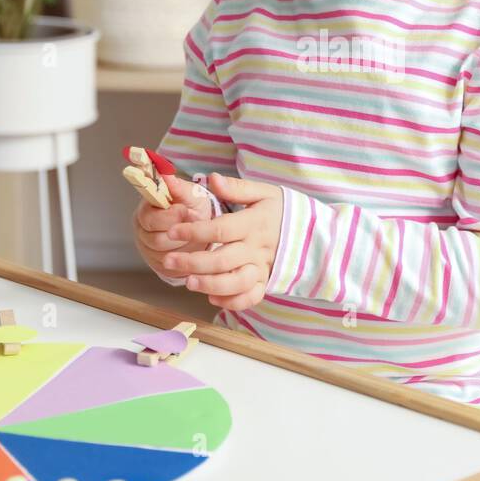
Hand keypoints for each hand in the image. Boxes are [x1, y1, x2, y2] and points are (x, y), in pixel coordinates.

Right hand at [133, 174, 216, 280]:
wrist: (203, 227)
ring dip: (185, 245)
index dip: (169, 216)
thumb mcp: (190, 194)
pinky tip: (194, 249)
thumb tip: (165, 172)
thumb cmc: (193, 207)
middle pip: (155, 239)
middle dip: (179, 231)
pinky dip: (186, 259)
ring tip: (196, 235)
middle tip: (193, 223)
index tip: (185, 210)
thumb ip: (178, 186)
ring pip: (164, 255)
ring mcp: (148, 250)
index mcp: (145, 211)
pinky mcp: (158, 265)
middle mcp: (142, 231)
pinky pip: (171, 268)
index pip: (148, 218)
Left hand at [164, 173, 282, 310]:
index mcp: (254, 223)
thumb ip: (237, 188)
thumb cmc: (279, 211)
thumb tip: (212, 179)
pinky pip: (250, 298)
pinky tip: (212, 296)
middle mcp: (257, 248)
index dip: (195, 231)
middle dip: (193, 262)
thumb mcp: (264, 193)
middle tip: (168, 260)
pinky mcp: (265, 283)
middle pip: (223, 259)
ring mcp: (262, 268)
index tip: (173, 230)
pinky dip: (232, 301)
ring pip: (236, 283)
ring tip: (188, 282)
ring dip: (210, 284)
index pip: (221, 230)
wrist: (311, 233)